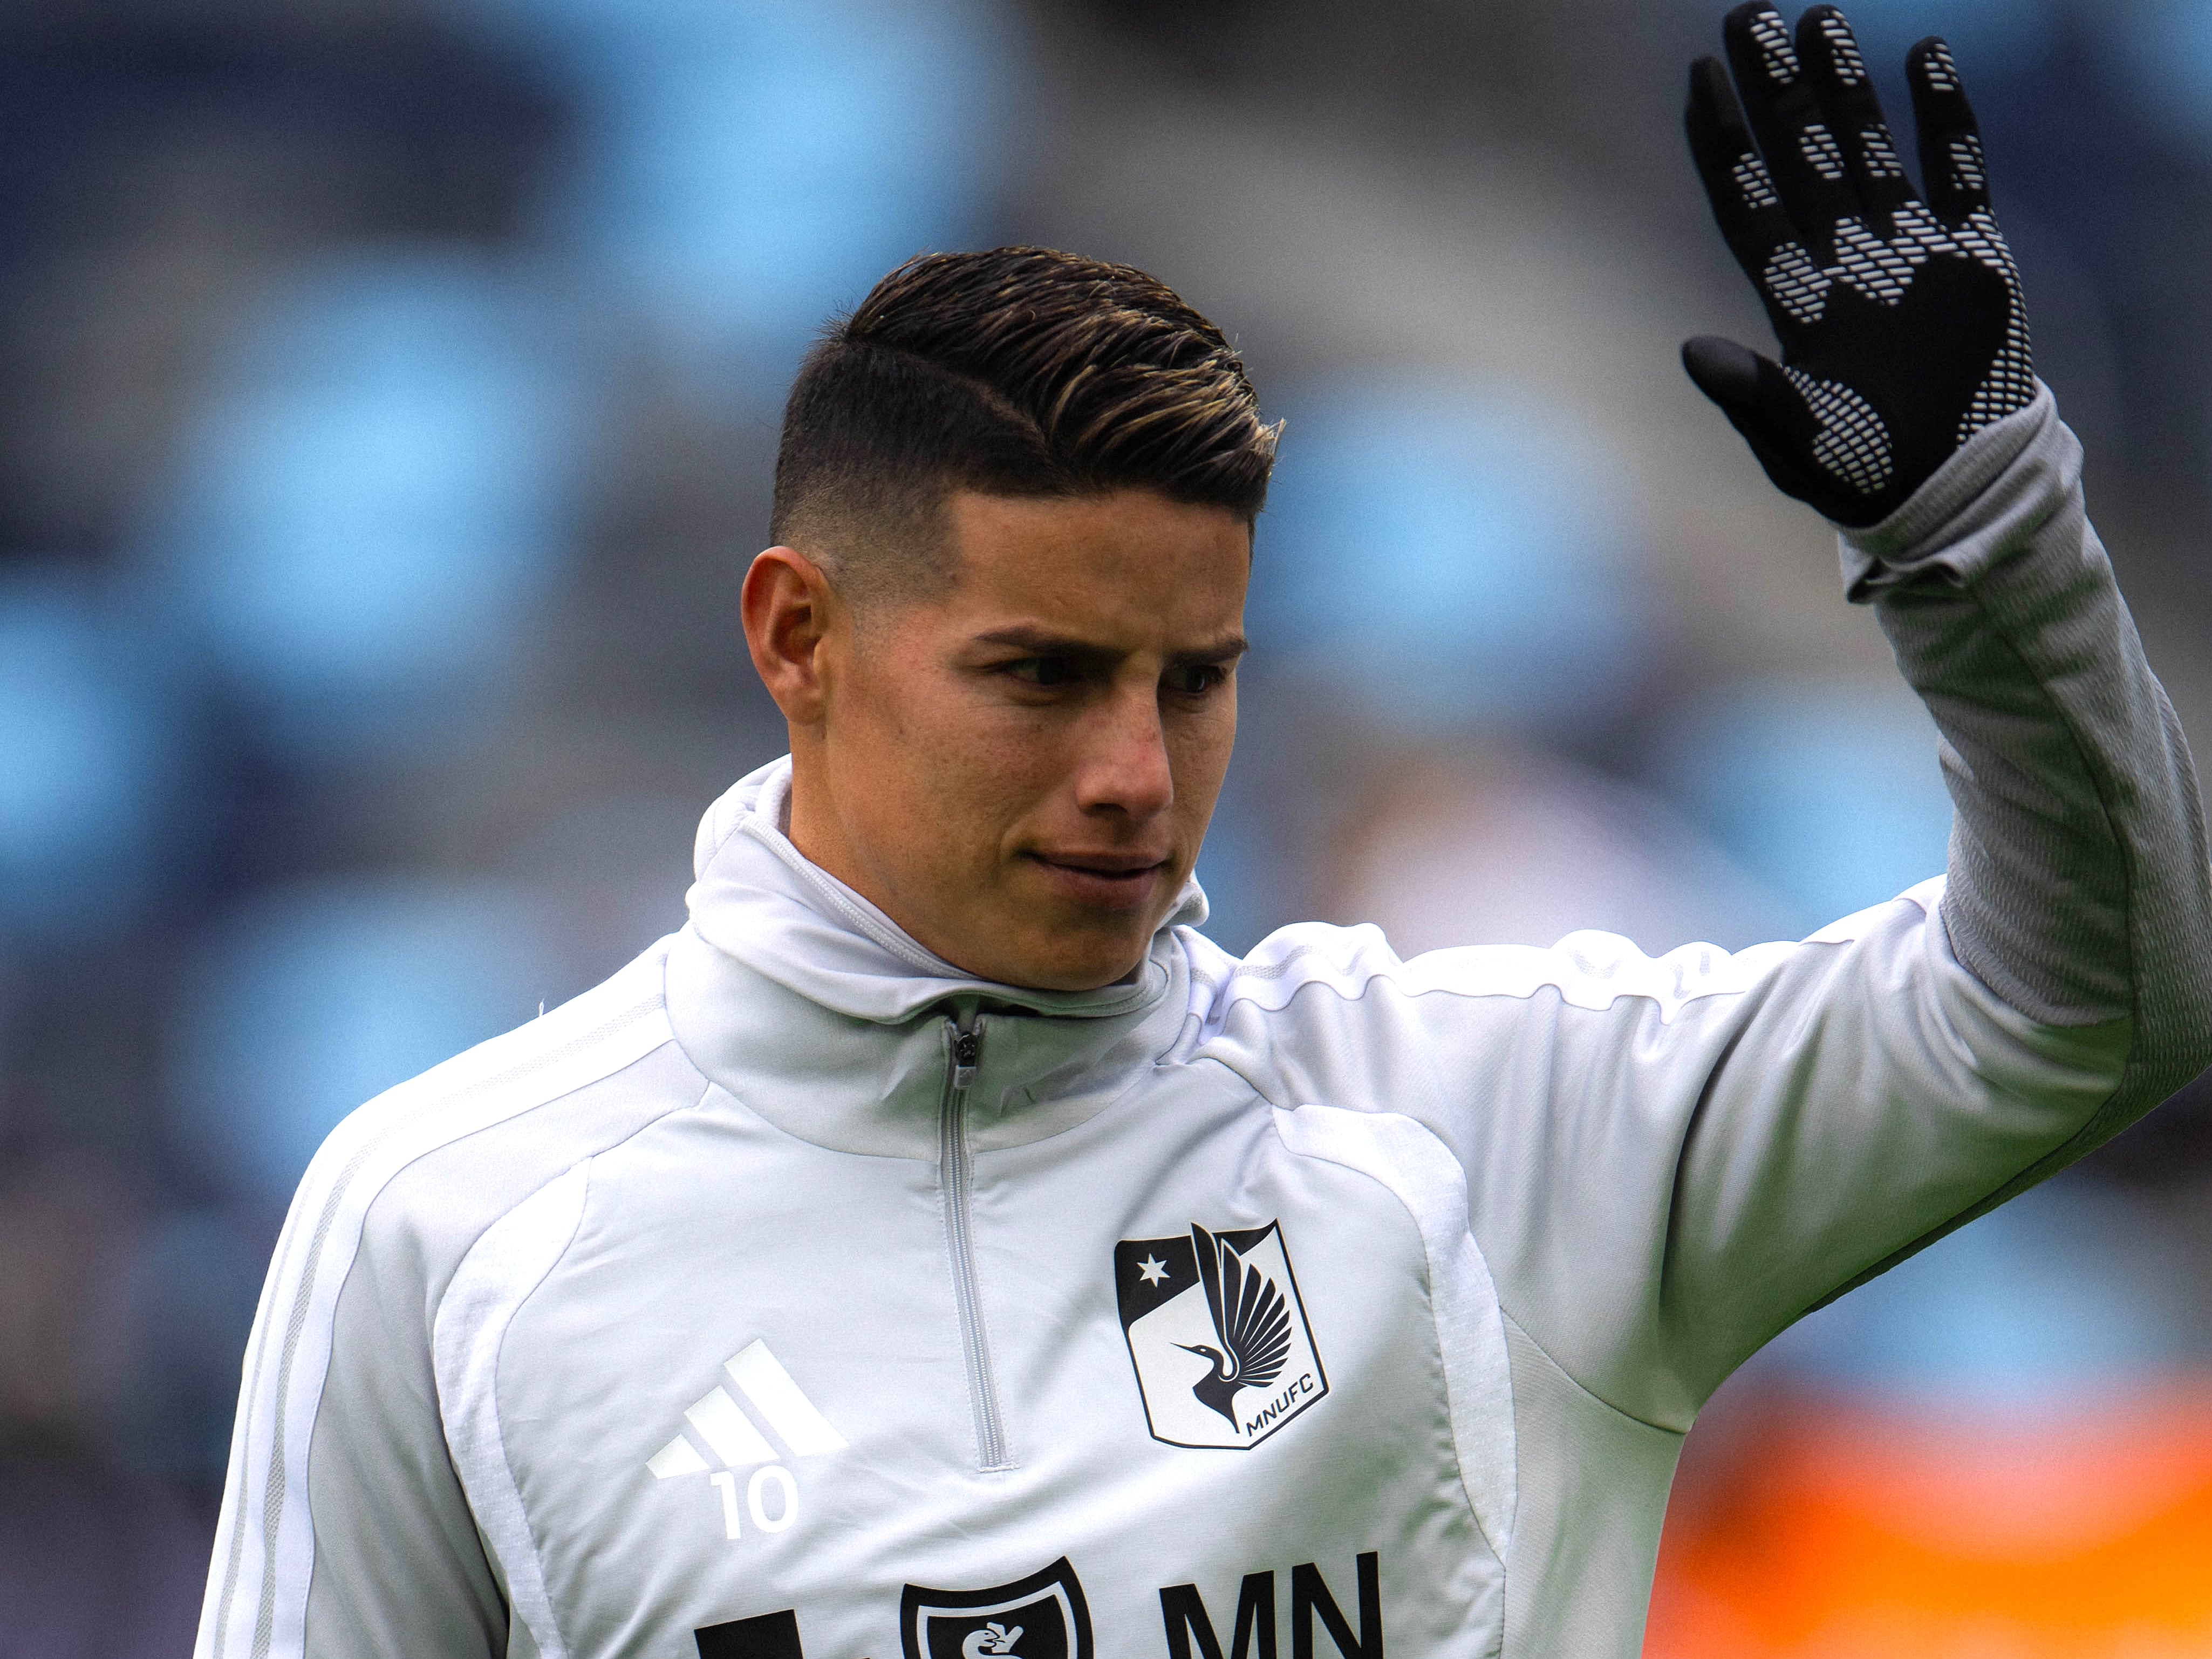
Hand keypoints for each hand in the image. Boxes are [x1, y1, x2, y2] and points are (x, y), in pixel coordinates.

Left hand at [1682, 3, 2034, 526]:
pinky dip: (1944, 116)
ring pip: (1866, 146)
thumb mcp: (1797, 447)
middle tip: (1749, 13)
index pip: (1747, 203)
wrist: (1948, 486)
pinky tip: (1925, 56)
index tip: (1697, 79)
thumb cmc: (1860, 477)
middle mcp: (1843, 259)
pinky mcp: (1971, 253)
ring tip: (1821, 15)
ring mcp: (1906, 249)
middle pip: (1799, 156)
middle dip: (1777, 88)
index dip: (1723, 144)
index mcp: (1796, 301)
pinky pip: (1956, 168)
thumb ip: (1750, 398)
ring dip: (1844, 85)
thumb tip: (1691, 352)